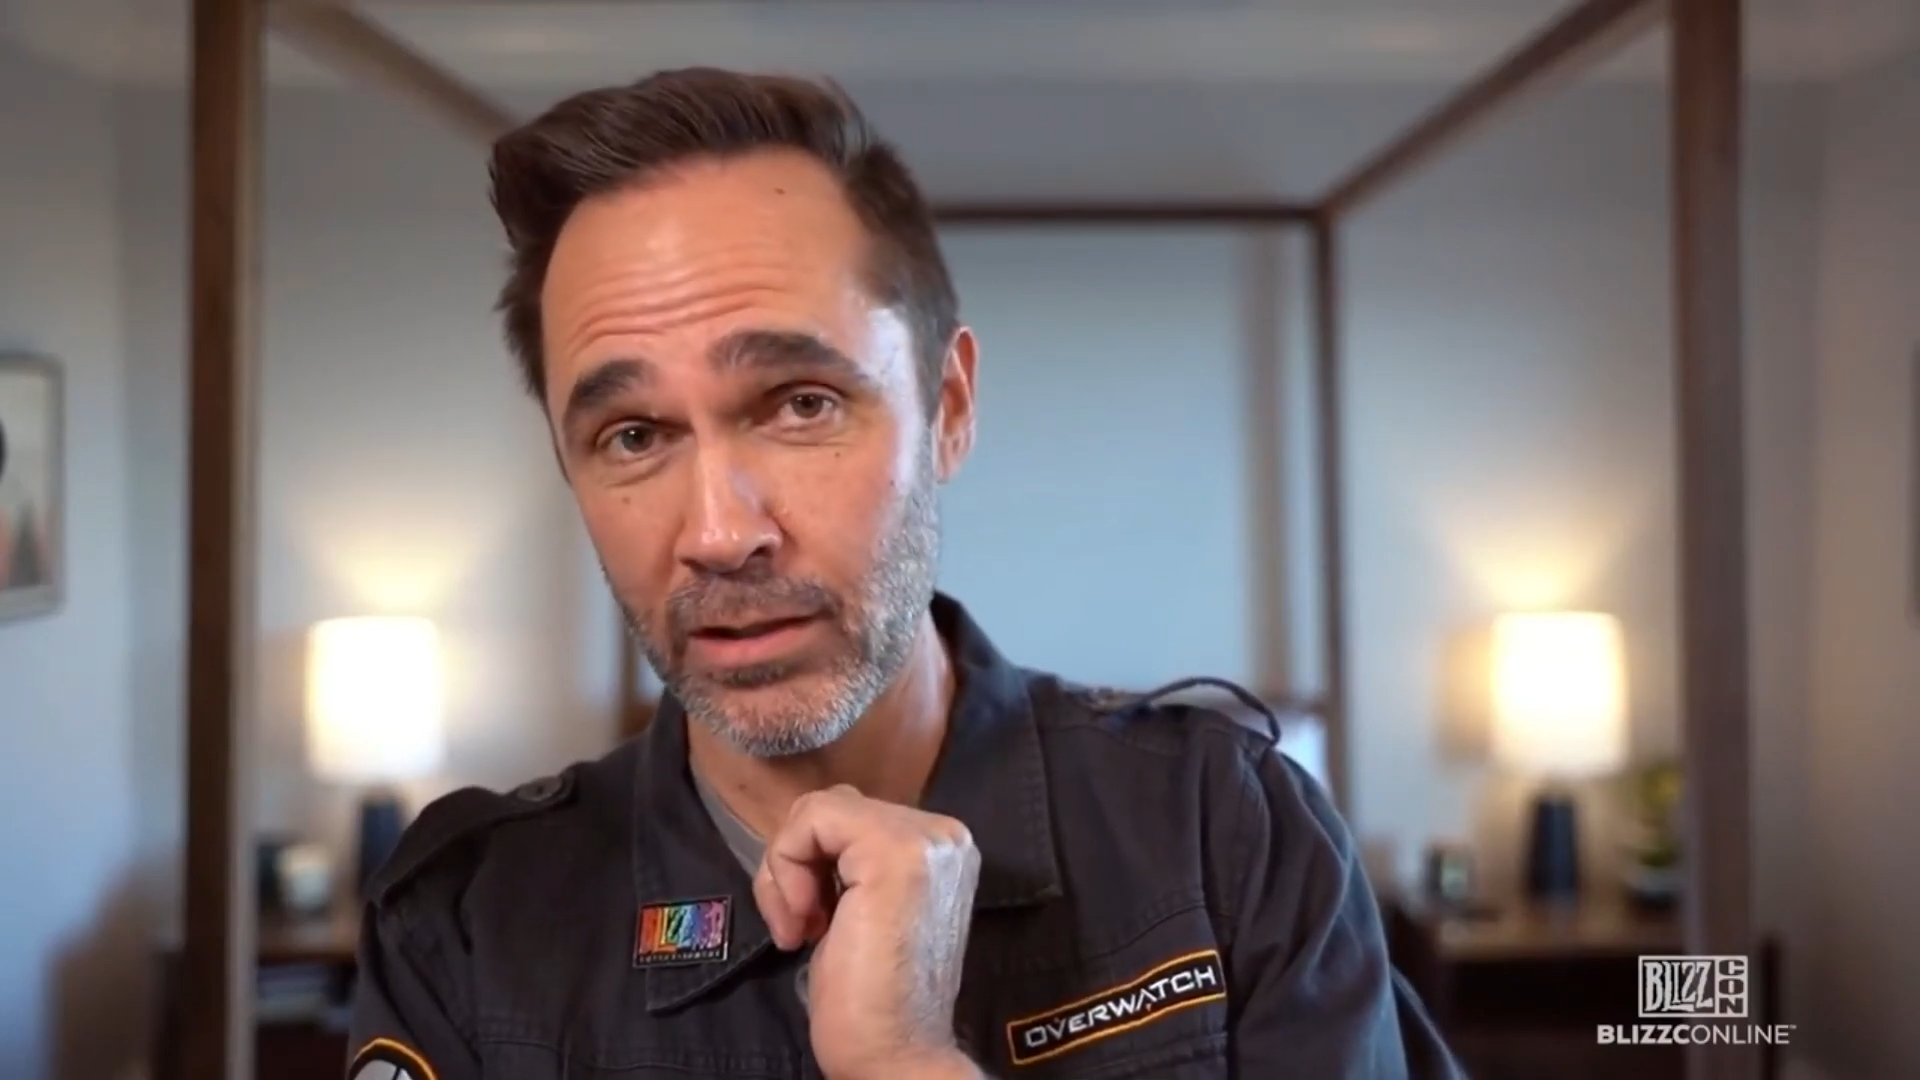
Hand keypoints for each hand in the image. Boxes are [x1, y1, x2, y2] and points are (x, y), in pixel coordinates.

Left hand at [753, 784, 981, 1079]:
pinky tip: (802, 923)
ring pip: (817, 809)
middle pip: (832, 807)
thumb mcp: (861, 908)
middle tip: (802, 926)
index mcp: (942, 849)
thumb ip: (853, 863)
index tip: (814, 923)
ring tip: (802, 929)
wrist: (896, 1055)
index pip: (851, 817)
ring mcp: (924, 840)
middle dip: (796, 865)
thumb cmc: (872, 998)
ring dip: (788, 870)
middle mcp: (945, 835)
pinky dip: (785, 868)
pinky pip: (811, 820)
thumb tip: (811, 832)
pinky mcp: (892, 852)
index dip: (812, 865)